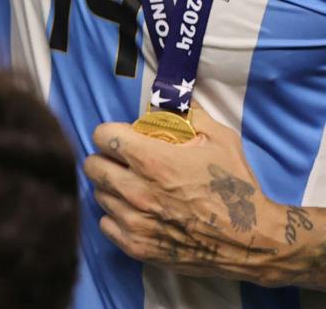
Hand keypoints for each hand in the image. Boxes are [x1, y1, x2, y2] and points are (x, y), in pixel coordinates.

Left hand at [87, 112, 319, 284]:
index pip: (102, 136)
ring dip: (112, 188)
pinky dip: (116, 217)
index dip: (112, 133)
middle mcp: (137, 190)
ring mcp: (135, 221)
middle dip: (106, 159)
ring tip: (134, 189)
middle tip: (123, 163)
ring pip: (99, 195)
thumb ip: (189, 114)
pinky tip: (135, 213)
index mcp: (152, 161)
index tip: (125, 138)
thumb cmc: (237, 189)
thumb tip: (168, 100)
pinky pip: (106, 224)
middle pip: (92, 165)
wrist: (254, 241)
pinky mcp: (137, 247)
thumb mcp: (221, 139)